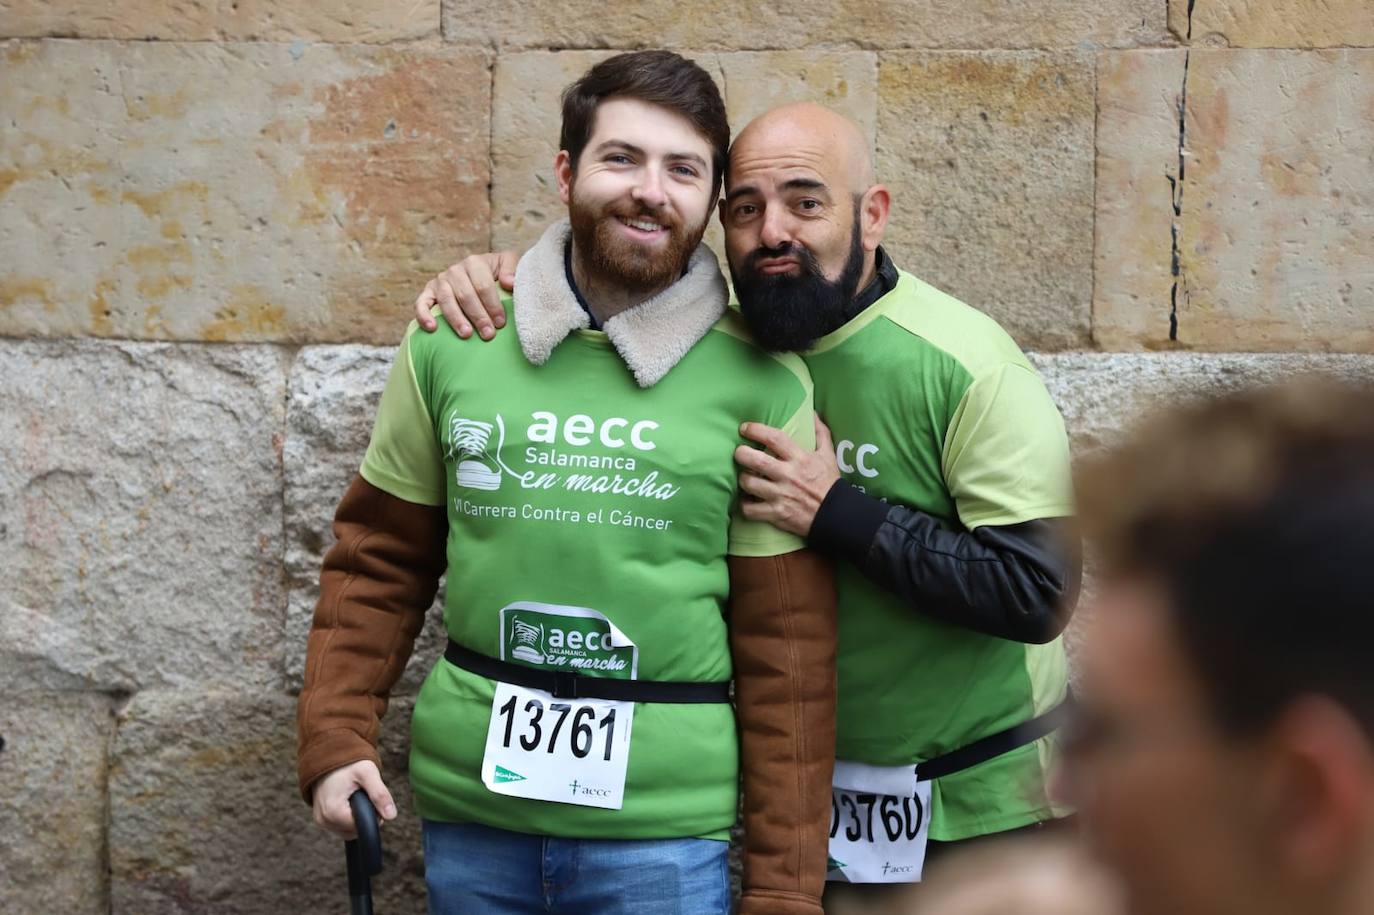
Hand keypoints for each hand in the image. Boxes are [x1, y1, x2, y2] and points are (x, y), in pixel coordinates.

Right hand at [311, 759, 397, 839]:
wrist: (327, 754)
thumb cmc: (347, 763)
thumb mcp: (367, 773)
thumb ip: (380, 794)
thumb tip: (391, 816)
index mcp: (333, 812)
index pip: (363, 827)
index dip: (373, 813)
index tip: (370, 795)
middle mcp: (323, 820)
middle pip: (355, 830)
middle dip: (364, 814)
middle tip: (362, 792)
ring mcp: (320, 821)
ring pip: (349, 830)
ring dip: (356, 816)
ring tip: (353, 794)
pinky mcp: (320, 819)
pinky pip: (341, 826)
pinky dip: (348, 816)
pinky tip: (347, 800)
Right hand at [414, 251, 518, 338]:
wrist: (481, 275)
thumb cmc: (498, 273)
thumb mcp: (508, 264)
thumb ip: (512, 269)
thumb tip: (509, 283)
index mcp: (474, 262)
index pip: (483, 285)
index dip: (492, 305)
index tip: (500, 323)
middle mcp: (455, 270)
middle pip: (465, 295)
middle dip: (478, 316)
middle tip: (488, 334)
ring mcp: (440, 281)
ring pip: (446, 301)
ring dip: (456, 319)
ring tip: (466, 335)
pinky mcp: (429, 292)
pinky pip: (421, 303)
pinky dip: (424, 315)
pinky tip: (432, 328)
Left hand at [734, 414, 840, 537]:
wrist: (835, 514)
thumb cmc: (829, 482)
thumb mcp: (828, 454)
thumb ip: (820, 432)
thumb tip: (812, 412)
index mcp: (799, 458)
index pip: (773, 438)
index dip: (755, 430)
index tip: (744, 428)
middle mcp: (787, 475)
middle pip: (754, 459)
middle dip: (741, 454)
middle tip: (740, 453)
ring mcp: (780, 495)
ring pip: (748, 483)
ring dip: (743, 479)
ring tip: (746, 477)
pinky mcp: (776, 513)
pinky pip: (750, 509)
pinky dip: (744, 505)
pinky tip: (747, 500)